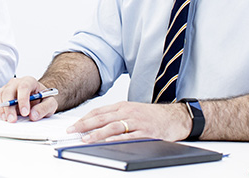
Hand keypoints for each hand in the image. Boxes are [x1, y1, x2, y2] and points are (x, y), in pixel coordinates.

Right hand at [0, 76, 57, 121]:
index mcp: (29, 81)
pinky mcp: (1, 95)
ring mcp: (7, 88)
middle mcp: (16, 82)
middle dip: (10, 107)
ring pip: (0, 95)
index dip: (23, 100)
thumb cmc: (43, 98)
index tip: (25, 112)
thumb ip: (44, 108)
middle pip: (9, 91)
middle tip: (13, 119)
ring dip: (2, 109)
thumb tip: (33, 115)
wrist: (38, 98)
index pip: (24, 87)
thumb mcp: (50, 103)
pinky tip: (4, 117)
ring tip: (7, 119)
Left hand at [66, 101, 190, 142]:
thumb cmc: (153, 116)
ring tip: (85, 139)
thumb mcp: (133, 111)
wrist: (176, 117)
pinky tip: (107, 142)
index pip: (99, 111)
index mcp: (123, 106)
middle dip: (85, 125)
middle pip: (102, 118)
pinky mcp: (145, 133)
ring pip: (113, 126)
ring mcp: (136, 122)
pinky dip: (116, 140)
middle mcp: (128, 112)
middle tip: (72, 131)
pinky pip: (128, 136)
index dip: (84, 118)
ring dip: (97, 133)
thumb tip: (97, 126)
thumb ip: (116, 117)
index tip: (73, 125)